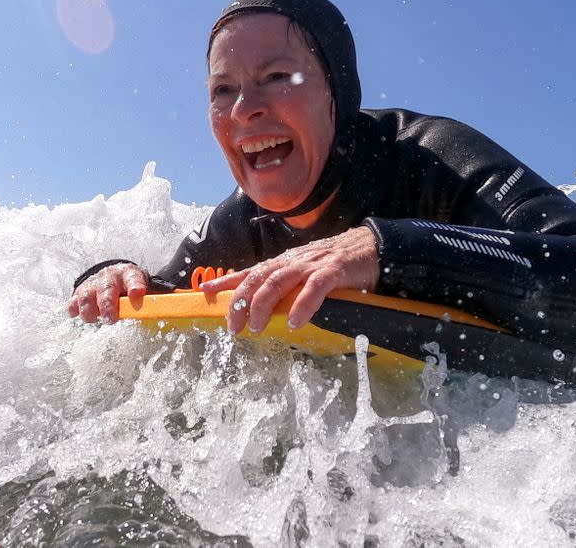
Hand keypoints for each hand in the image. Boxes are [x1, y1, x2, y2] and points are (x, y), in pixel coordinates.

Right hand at [68, 263, 147, 322]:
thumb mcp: (143, 285)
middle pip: (106, 290)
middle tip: (110, 319)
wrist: (112, 274)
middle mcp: (110, 277)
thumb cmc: (129, 284)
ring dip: (89, 310)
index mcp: (128, 274)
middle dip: (107, 305)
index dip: (135, 285)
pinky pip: (74, 300)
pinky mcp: (81, 291)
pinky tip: (76, 314)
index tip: (137, 293)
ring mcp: (93, 283)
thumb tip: (168, 308)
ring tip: (94, 319)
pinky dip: (74, 308)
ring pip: (87, 296)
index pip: (133, 278)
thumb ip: (152, 296)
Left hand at [200, 226, 379, 333]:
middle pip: (258, 279)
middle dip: (241, 302)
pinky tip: (295, 321)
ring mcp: (312, 265)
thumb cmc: (336, 264)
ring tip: (257, 327)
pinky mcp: (333, 271)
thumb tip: (265, 308)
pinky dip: (302, 304)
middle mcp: (293, 261)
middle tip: (233, 327)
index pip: (250, 272)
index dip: (227, 282)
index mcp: (285, 263)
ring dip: (264, 305)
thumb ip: (287, 287)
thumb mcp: (306, 273)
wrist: (369, 247)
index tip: (206, 292)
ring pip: (279, 282)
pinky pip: (314, 288)